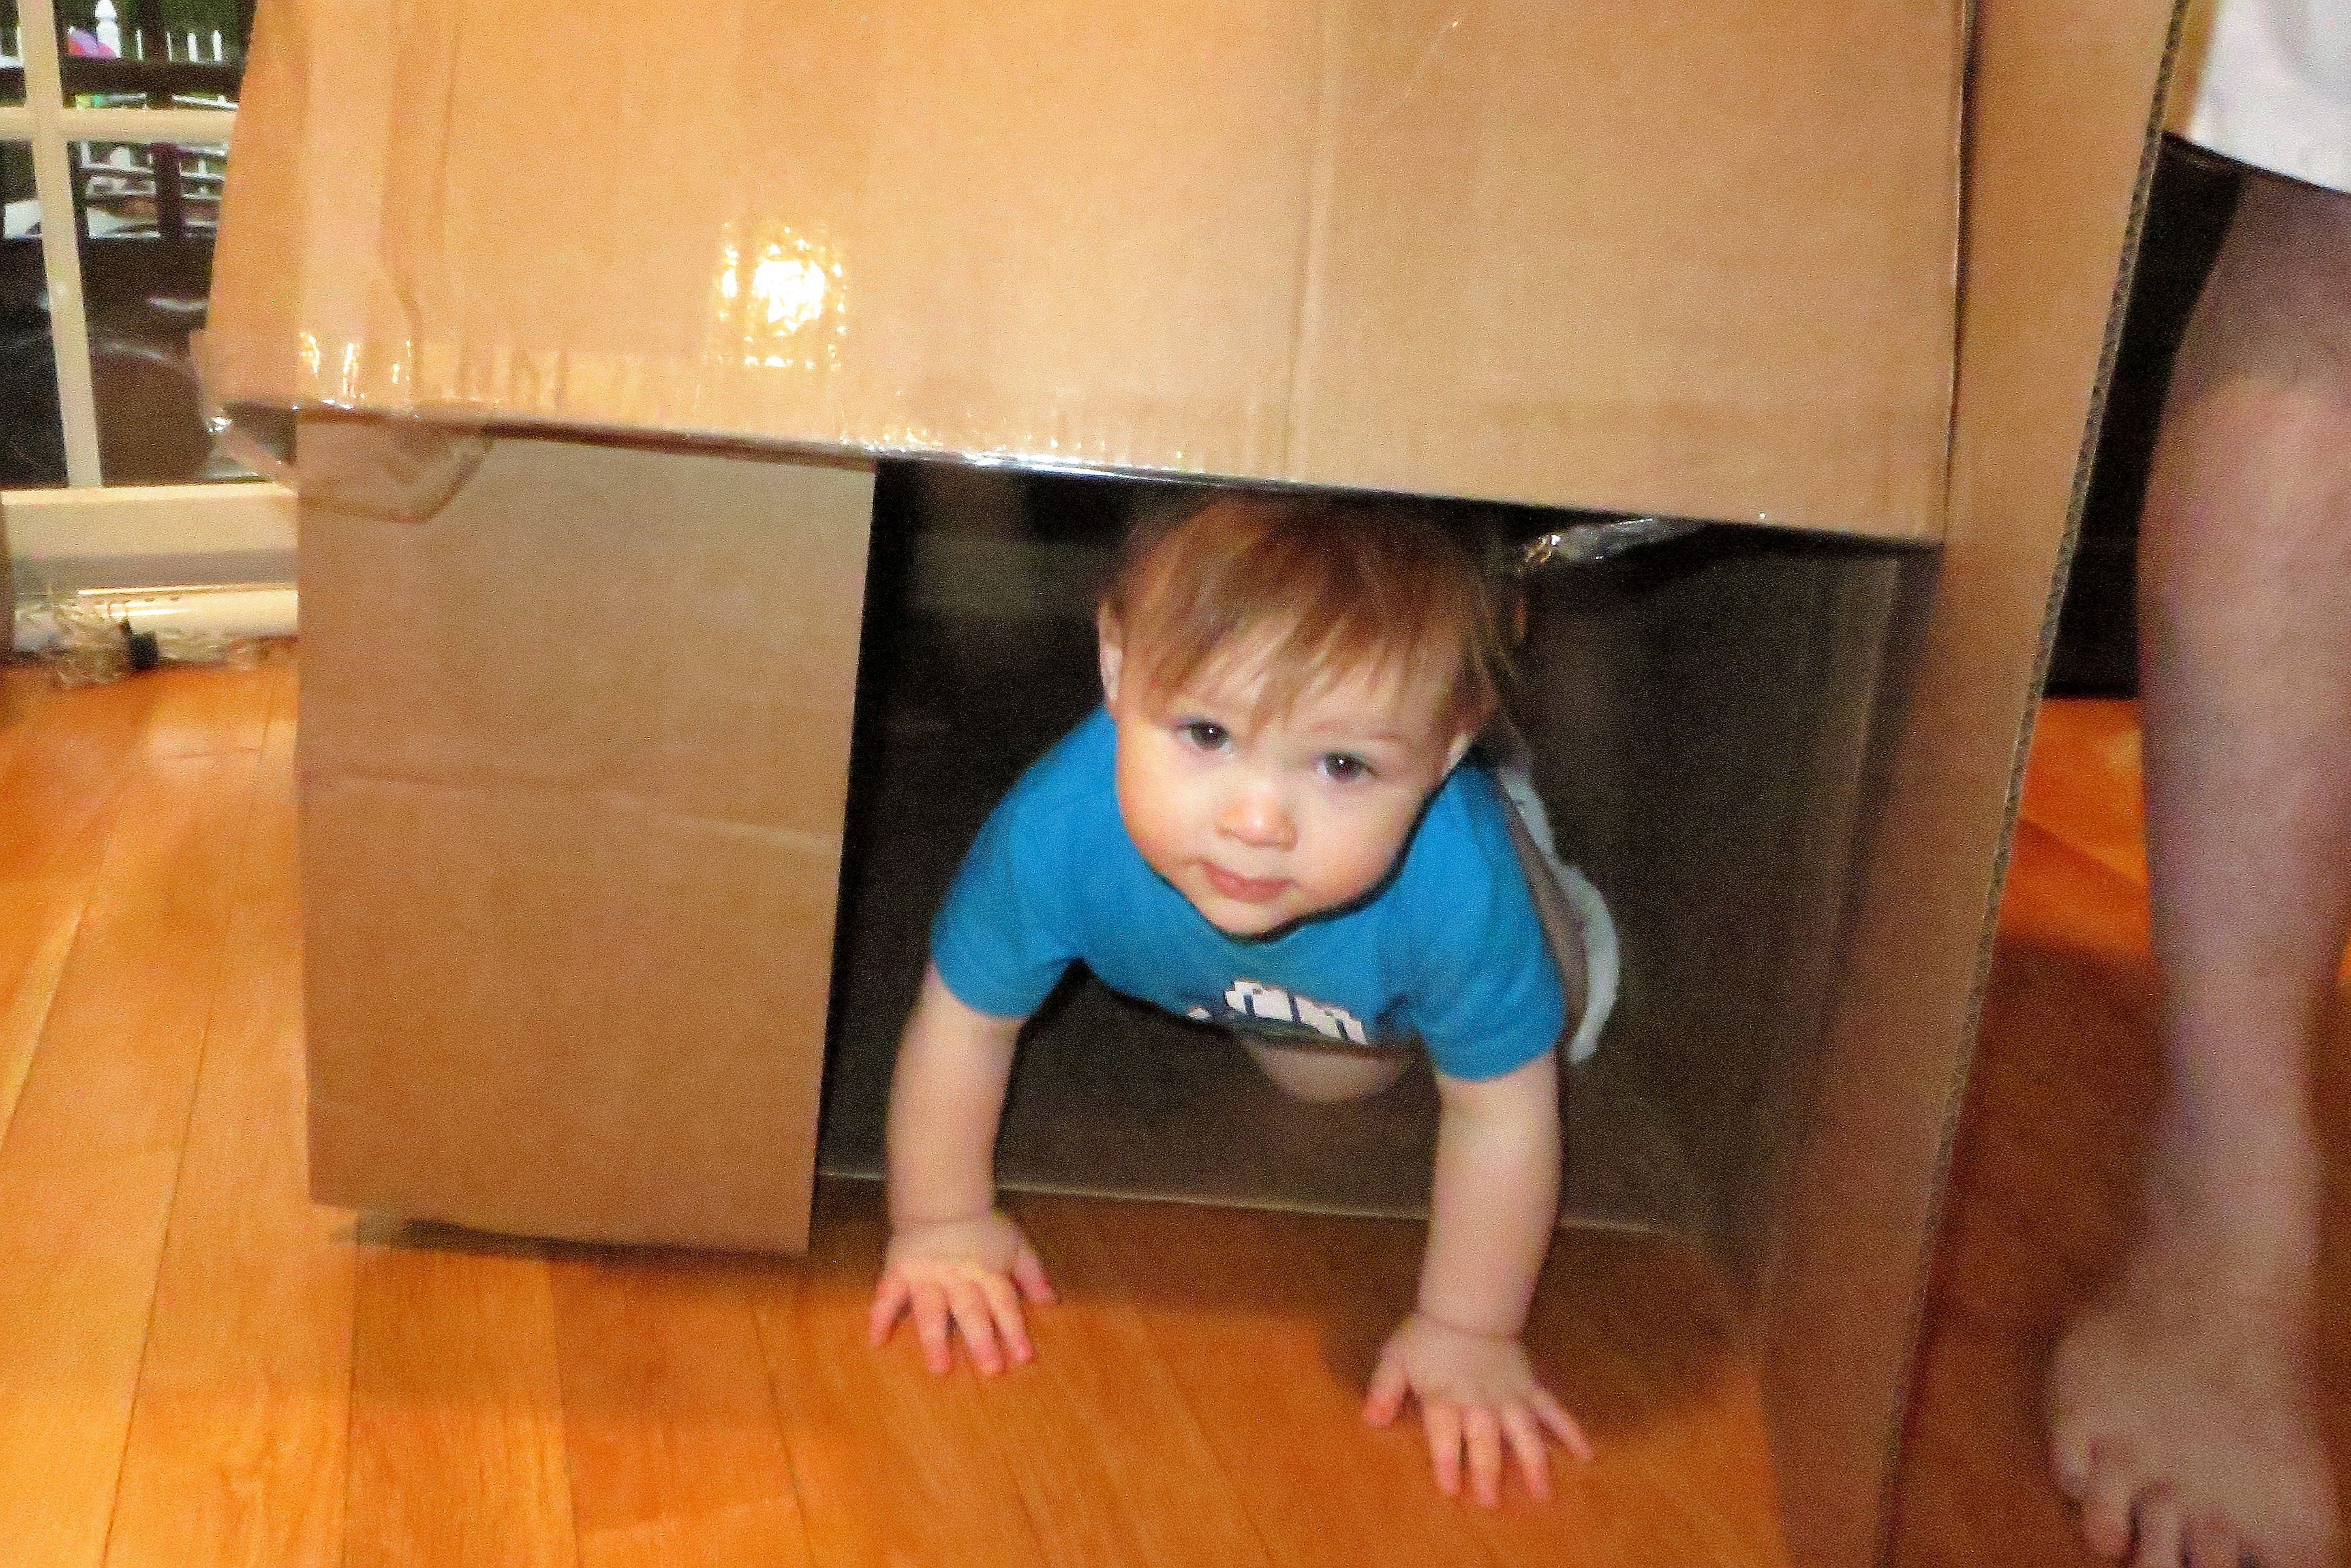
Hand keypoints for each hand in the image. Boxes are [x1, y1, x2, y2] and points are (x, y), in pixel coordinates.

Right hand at [869, 1210, 1055, 1375]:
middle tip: (989, 1369)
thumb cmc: (982, 1226)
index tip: (1022, 1357)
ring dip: (936, 1339)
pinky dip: (880, 1317)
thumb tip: (1050, 1302)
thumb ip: (1032, 1273)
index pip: (1003, 1303)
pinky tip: (877, 1341)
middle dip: (981, 1340)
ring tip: (939, 1368)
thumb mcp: (1015, 1244)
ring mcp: (927, 1276)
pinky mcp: (900, 1272)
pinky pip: (888, 1296)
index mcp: (987, 1271)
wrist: (941, 1200)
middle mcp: (958, 1276)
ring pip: (932, 1310)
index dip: (1014, 1329)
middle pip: (971, 1311)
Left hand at [1363, 1312, 1592, 1505]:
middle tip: (1490, 1501)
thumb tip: (1370, 1419)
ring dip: (1532, 1463)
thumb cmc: (1427, 1337)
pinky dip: (1571, 1430)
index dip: (1447, 1460)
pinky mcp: (1530, 1389)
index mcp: (1445, 1396)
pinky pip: (1553, 1410)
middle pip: (1484, 1439)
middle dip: (1486, 1470)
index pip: (1445, 1433)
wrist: (1467, 1306)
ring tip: (1541, 1493)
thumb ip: (1383, 1390)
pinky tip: (1586, 1454)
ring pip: (1523, 1432)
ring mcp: (1509, 1396)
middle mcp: (1479, 1401)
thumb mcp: (1395, 1359)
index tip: (1450, 1488)